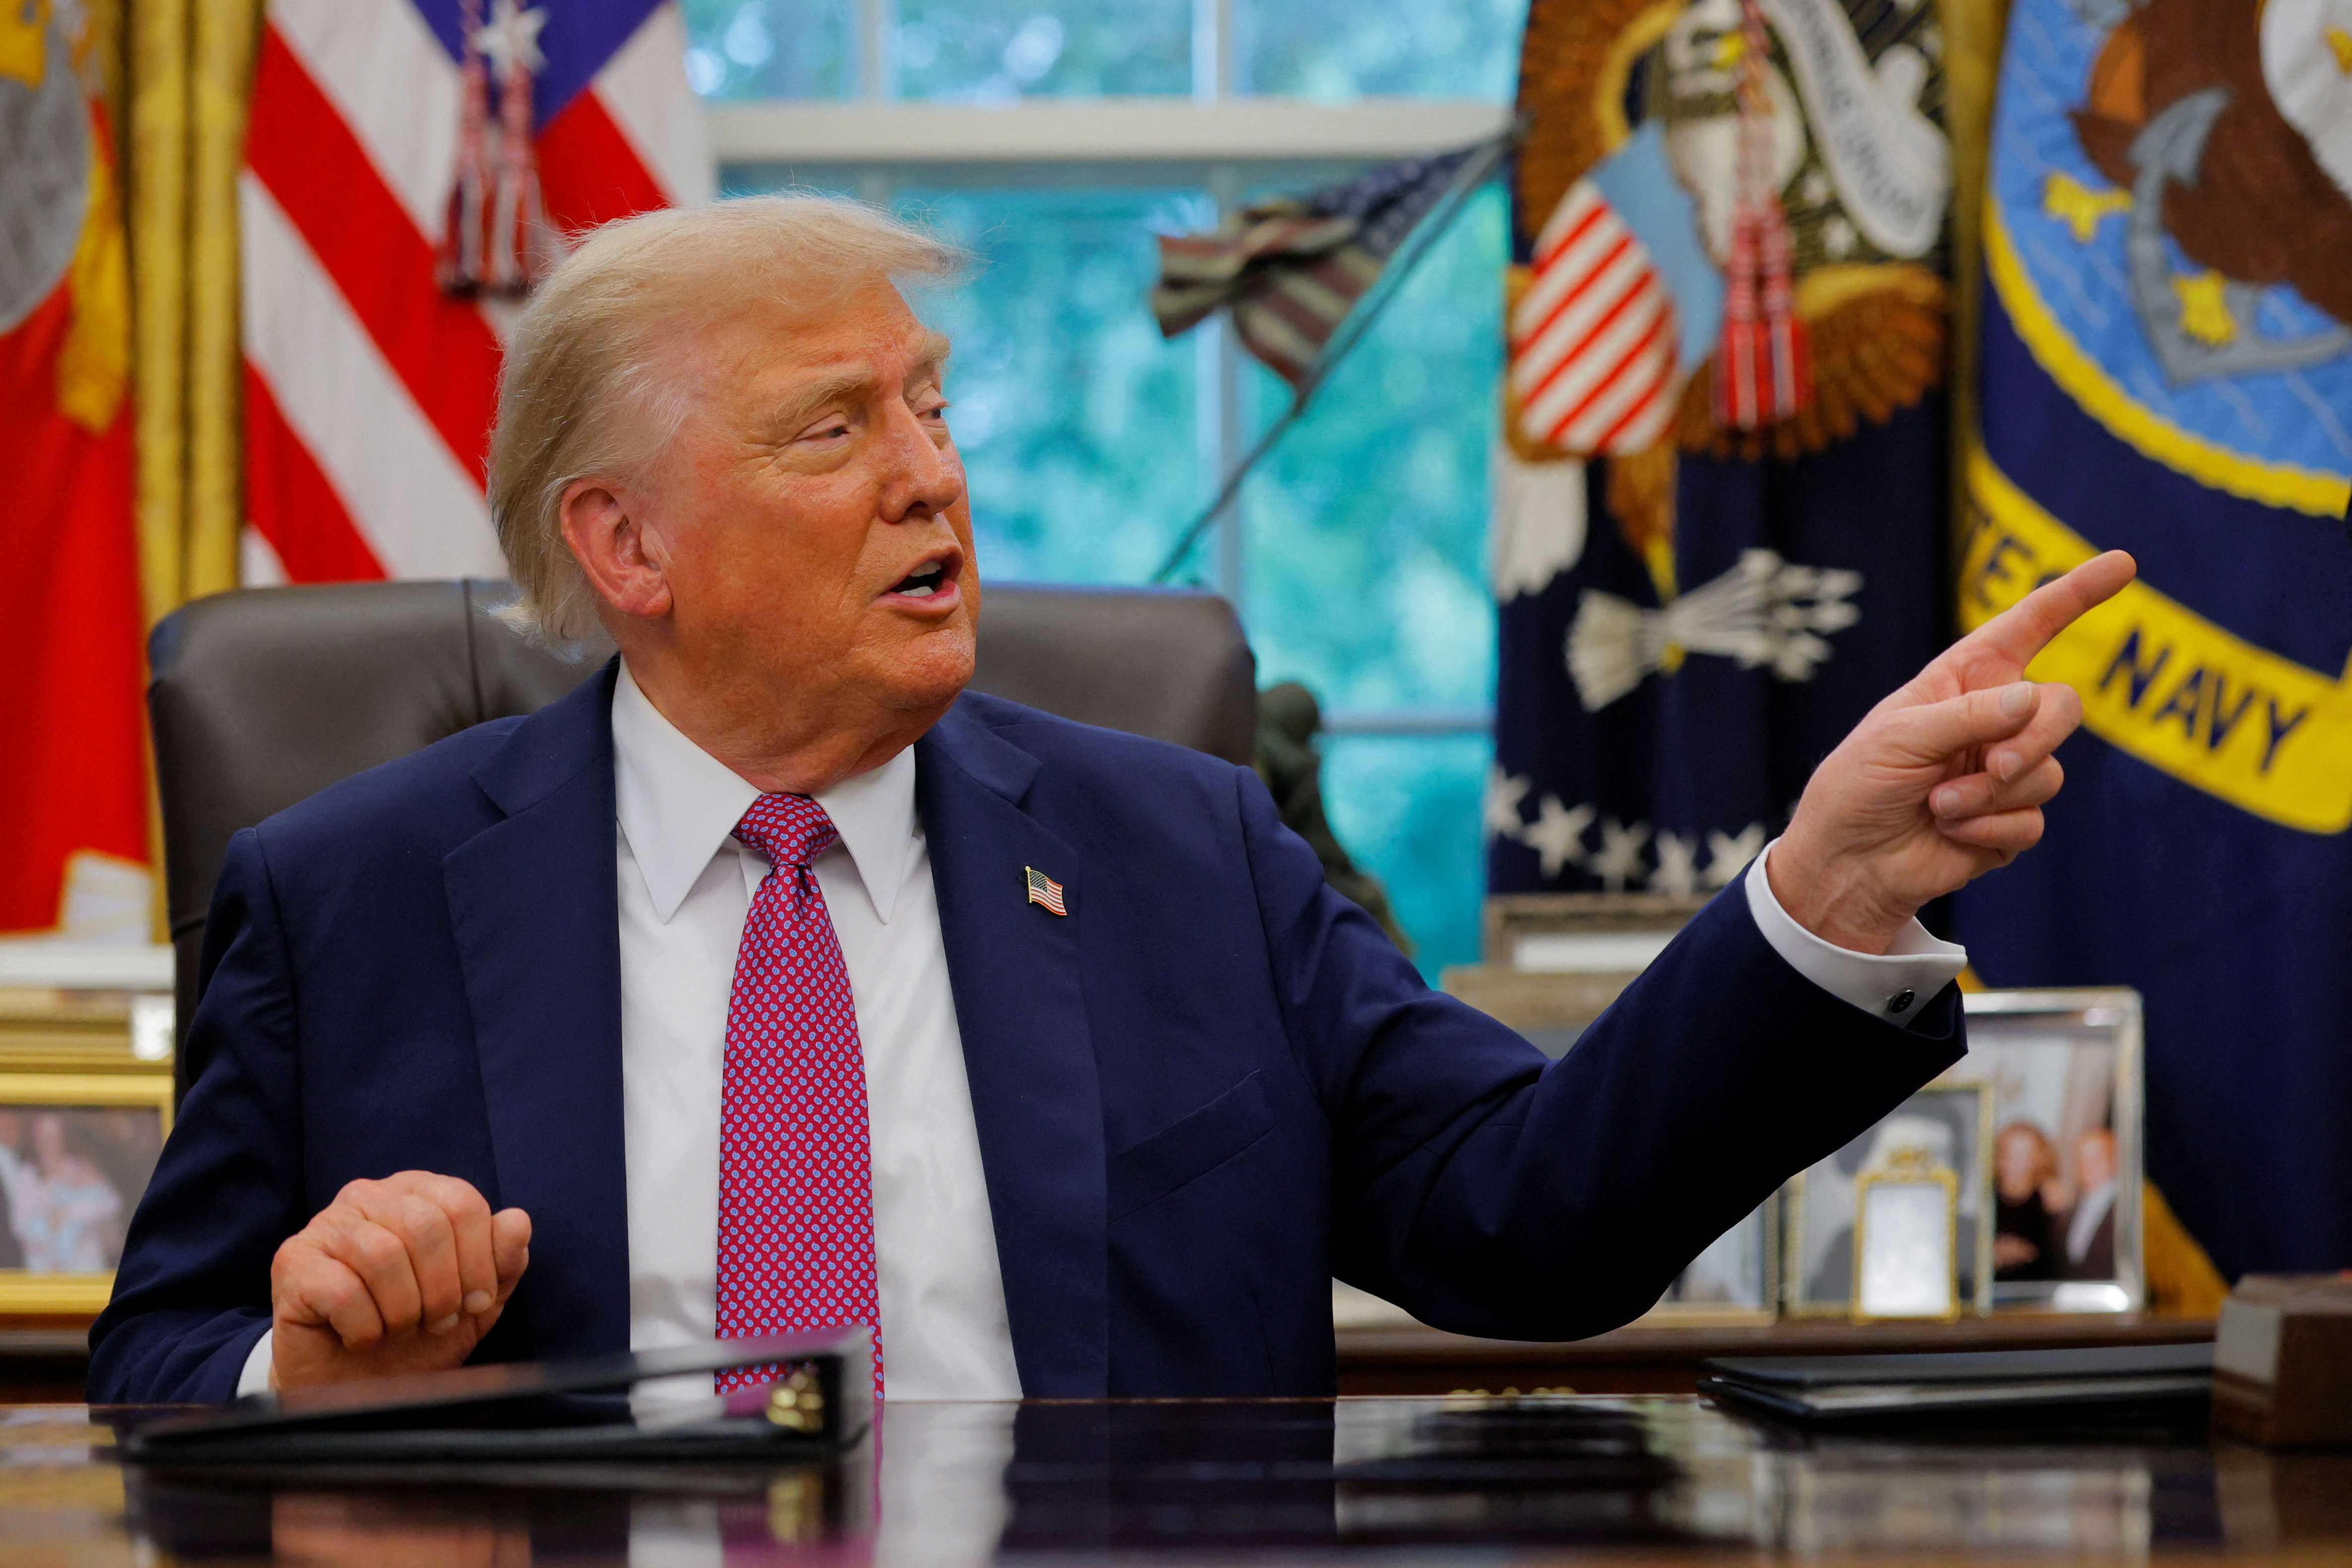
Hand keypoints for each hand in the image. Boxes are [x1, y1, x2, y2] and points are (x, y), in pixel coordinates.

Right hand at [270, 1171, 530, 1389]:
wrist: (354, 1386)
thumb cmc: (416, 1334)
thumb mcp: (475, 1301)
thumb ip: (502, 1261)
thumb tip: (517, 1220)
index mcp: (417, 1192)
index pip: (462, 1202)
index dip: (480, 1261)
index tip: (475, 1303)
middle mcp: (368, 1196)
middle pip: (426, 1225)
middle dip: (443, 1290)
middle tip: (437, 1323)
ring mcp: (325, 1226)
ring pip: (383, 1255)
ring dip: (403, 1310)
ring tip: (398, 1329)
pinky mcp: (293, 1262)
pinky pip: (342, 1289)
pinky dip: (365, 1327)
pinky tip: (361, 1337)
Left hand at [1770, 550, 2136, 953]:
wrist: (1847, 862)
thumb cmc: (1858, 787)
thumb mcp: (1898, 736)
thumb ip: (1967, 714)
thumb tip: (2034, 698)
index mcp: (1963, 681)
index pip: (2028, 627)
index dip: (2076, 595)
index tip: (2123, 563)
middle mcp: (1993, 721)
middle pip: (2061, 708)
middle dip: (2038, 736)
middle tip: (1994, 765)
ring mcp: (2006, 771)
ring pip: (2048, 771)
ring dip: (1990, 793)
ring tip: (1938, 807)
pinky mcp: (2010, 821)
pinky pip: (2032, 820)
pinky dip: (1988, 828)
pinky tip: (1949, 834)